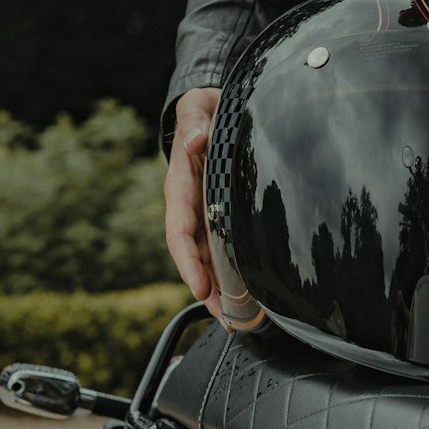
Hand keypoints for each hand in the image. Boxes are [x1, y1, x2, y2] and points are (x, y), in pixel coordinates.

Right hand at [164, 87, 222, 319]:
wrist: (213, 110)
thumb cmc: (205, 110)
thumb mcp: (197, 108)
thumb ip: (195, 123)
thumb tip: (197, 142)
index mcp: (181, 186)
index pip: (179, 230)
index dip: (188, 261)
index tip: (201, 287)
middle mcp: (190, 206)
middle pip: (193, 256)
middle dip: (208, 289)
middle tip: (227, 318)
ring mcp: (205, 213)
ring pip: (209, 258)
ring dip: (221, 290)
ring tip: (239, 320)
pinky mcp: (221, 215)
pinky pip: (224, 248)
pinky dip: (234, 272)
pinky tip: (250, 295)